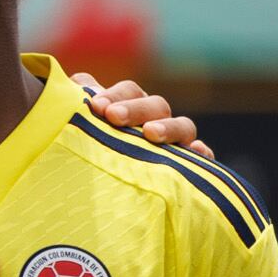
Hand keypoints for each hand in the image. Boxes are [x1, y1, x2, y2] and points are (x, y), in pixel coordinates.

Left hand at [80, 74, 209, 158]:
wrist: (110, 195)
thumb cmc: (91, 154)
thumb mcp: (82, 129)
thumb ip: (78, 104)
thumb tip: (75, 81)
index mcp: (131, 108)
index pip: (129, 92)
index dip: (114, 95)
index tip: (96, 105)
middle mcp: (157, 121)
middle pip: (156, 105)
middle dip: (135, 108)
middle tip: (113, 116)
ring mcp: (176, 143)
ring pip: (183, 126)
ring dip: (168, 127)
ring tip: (150, 133)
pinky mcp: (190, 167)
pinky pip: (202, 158)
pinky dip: (201, 153)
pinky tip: (196, 152)